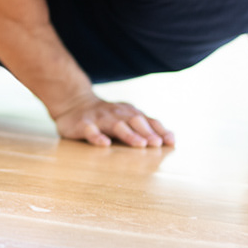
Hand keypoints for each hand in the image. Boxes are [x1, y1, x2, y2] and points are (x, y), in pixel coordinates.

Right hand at [51, 96, 174, 147]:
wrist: (74, 102)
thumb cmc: (107, 116)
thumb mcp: (127, 118)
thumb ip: (146, 127)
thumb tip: (172, 139)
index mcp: (130, 113)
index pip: (148, 121)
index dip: (160, 130)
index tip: (171, 142)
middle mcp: (117, 114)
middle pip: (135, 121)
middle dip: (147, 132)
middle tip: (157, 143)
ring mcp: (100, 118)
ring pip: (116, 125)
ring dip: (129, 134)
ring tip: (140, 144)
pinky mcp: (83, 124)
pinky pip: (91, 130)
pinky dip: (98, 137)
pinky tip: (105, 144)